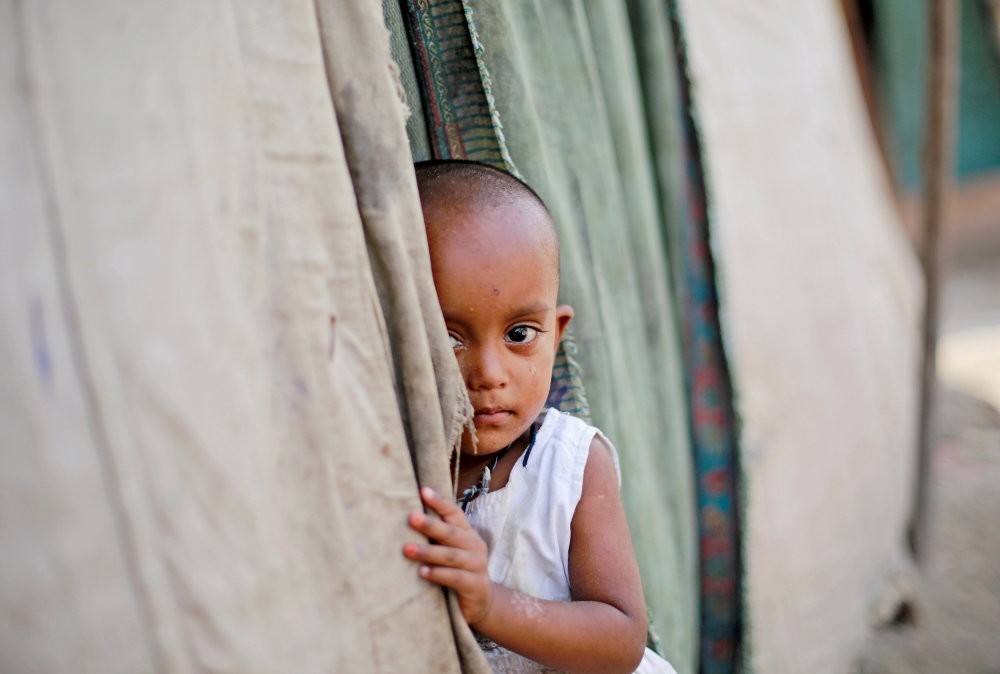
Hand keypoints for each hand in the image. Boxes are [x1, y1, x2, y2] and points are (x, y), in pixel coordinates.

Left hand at [403, 486, 492, 624]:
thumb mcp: (451, 550)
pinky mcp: (475, 585)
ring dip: (428, 552)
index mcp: (467, 533)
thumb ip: (437, 536)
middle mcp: (474, 546)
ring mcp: (477, 565)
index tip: (422, 491)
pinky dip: (439, 574)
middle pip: (451, 533)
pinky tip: (423, 572)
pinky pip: (455, 578)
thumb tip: (406, 517)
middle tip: (411, 518)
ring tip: (407, 549)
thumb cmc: (458, 570)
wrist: (482, 601)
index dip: (439, 502)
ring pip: (451, 556)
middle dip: (430, 525)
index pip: (454, 513)